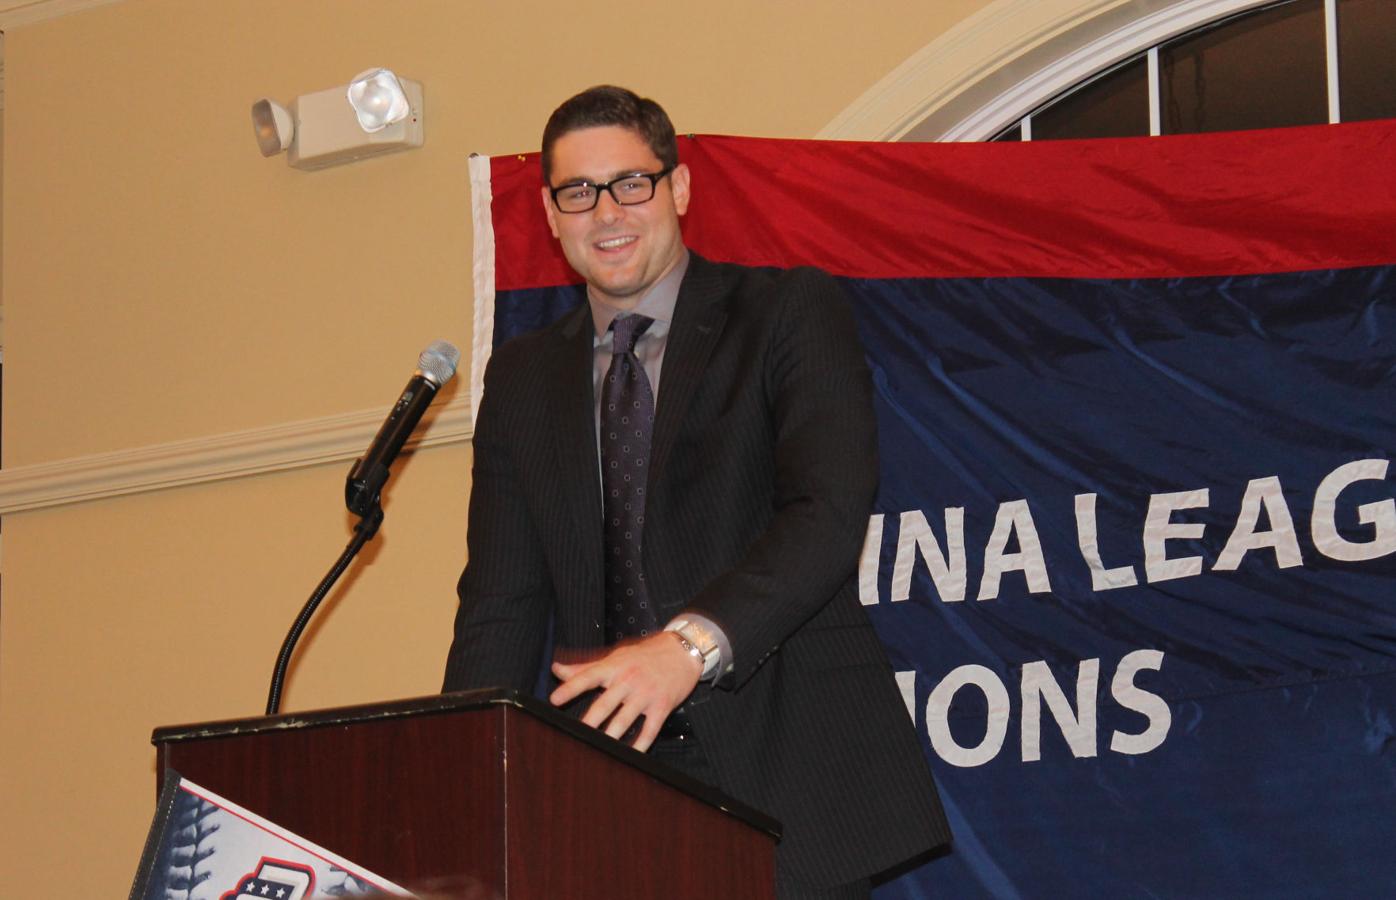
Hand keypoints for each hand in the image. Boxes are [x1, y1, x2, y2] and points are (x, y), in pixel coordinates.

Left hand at [550, 632, 702, 751]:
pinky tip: (632, 754)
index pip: (588, 677)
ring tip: (599, 748)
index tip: (555, 699)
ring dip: (611, 736)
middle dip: (590, 720)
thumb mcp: (616, 656)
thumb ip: (585, 667)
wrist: (683, 651)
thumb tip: (557, 669)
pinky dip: (641, 744)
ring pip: (625, 720)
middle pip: (605, 703)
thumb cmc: (645, 654)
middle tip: (575, 733)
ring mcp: (646, 694)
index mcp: (614, 667)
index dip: (570, 688)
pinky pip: (650, 729)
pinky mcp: (661, 706)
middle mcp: (628, 680)